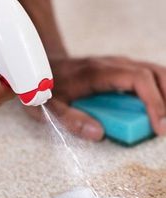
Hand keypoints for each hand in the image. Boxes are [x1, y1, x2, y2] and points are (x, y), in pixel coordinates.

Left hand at [25, 56, 165, 140]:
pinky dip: (158, 89)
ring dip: (165, 92)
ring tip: (164, 118)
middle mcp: (111, 63)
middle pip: (152, 72)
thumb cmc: (48, 86)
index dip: (154, 101)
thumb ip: (70, 119)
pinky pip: (145, 75)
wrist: (44, 64)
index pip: (138, 79)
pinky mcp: (118, 68)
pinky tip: (159, 105)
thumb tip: (98, 134)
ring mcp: (116, 64)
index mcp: (96, 72)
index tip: (159, 126)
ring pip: (153, 71)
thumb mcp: (50, 106)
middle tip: (165, 127)